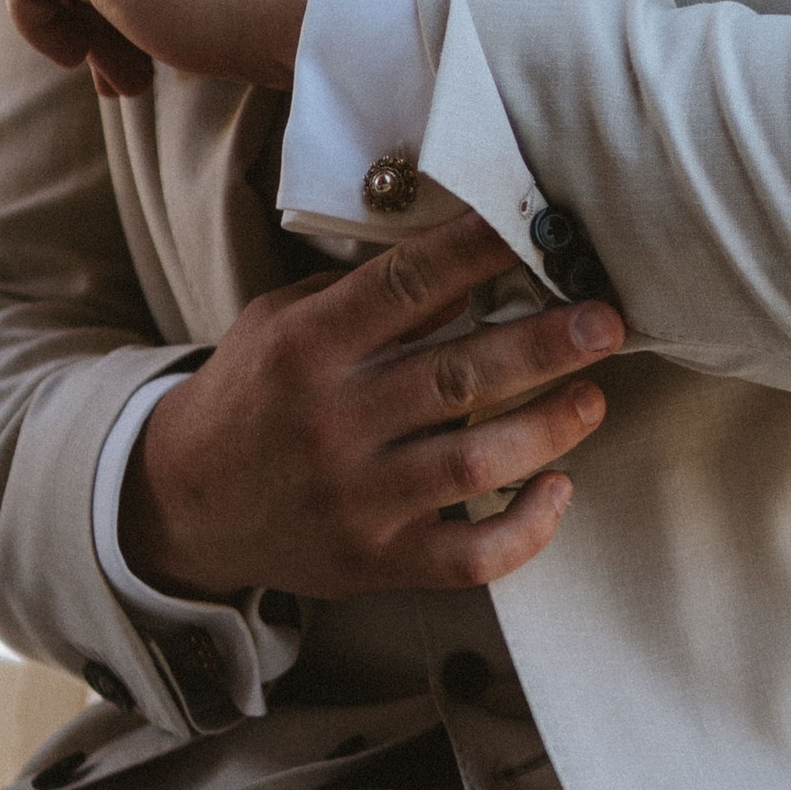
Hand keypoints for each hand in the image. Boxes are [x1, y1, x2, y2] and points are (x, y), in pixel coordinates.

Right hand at [122, 208, 618, 601]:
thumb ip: (366, 296)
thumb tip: (471, 261)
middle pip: (460, 375)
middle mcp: (333, 421)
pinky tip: (559, 489)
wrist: (183, 503)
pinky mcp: (377, 561)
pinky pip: (470, 556)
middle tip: (607, 320)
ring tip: (593, 395)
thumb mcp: (284, 320)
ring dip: (550, 427)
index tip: (540, 229)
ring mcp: (357, 498)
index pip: (407, 286)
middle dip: (545, 345)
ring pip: (476, 461)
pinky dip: (526, 528)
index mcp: (308, 347)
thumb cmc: (254, 393)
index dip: (478, 253)